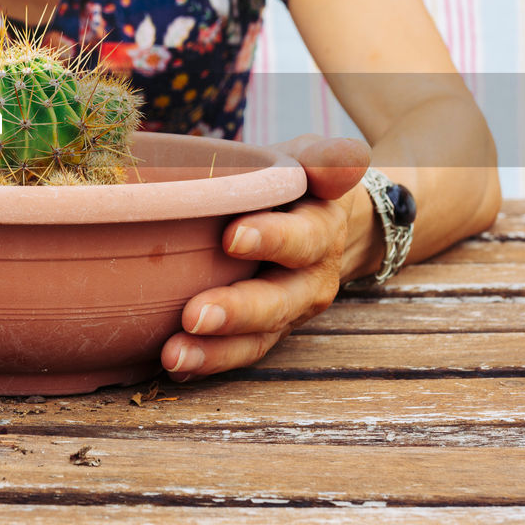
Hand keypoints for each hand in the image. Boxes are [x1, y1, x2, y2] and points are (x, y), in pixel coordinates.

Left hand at [159, 135, 370, 380]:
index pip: (302, 238)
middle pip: (276, 301)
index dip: (272, 239)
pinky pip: (238, 353)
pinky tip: (174, 367)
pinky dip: (206, 363)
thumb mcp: (314, 160)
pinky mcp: (263, 333)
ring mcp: (286, 313)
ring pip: (256, 338)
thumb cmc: (299, 183)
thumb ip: (327, 159)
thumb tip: (350, 157)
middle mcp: (308, 281)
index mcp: (320, 232)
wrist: (317, 221)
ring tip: (174, 355)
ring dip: (215, 351)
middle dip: (236, 312)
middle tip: (194, 315)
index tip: (232, 237)